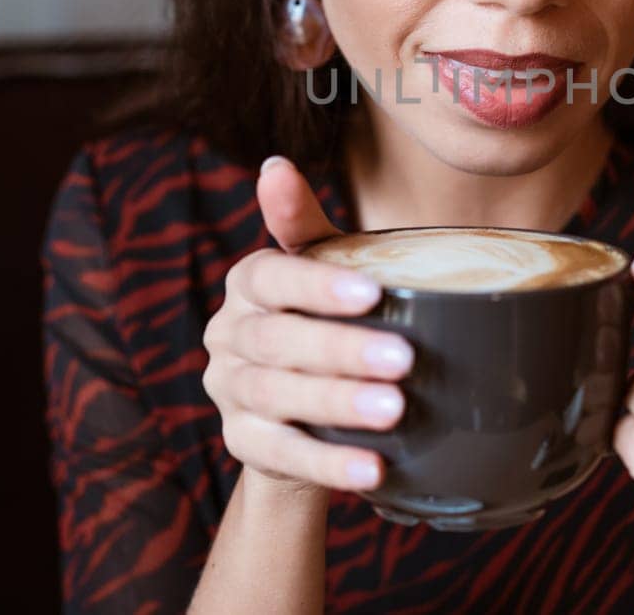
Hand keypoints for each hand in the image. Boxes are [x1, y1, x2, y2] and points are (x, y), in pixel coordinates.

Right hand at [200, 156, 413, 494]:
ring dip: (337, 404)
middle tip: (404, 361)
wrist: (301, 407)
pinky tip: (372, 469)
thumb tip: (273, 164)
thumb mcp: (324, 268)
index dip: (318, 285)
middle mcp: (229, 334)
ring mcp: (229, 391)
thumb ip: (303, 223)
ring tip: (394, 410)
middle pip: (279, 342)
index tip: (373, 293)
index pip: (272, 276)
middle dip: (342, 351)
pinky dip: (329, 464)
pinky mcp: (242, 443)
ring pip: (278, 397)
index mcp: (249, 283)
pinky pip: (282, 454)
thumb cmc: (324, 317)